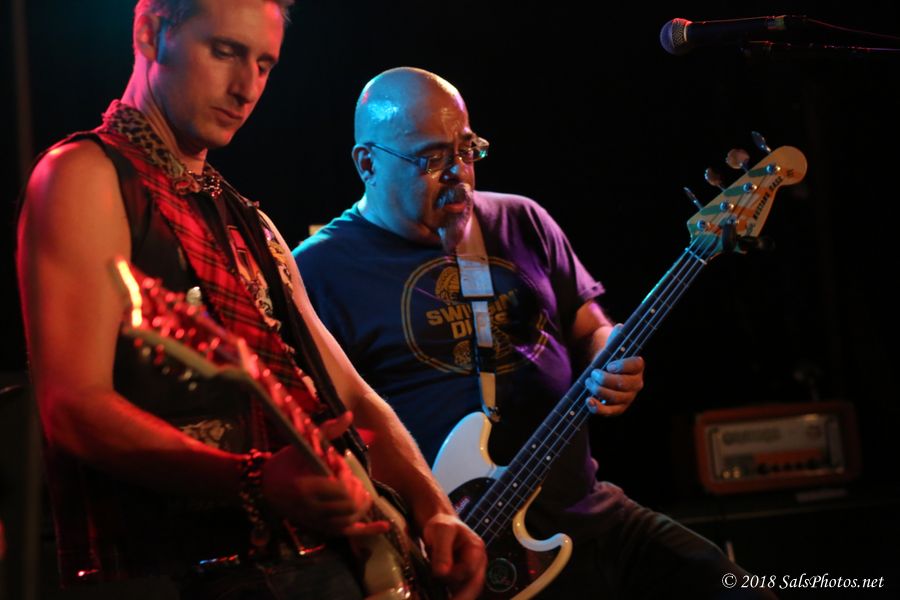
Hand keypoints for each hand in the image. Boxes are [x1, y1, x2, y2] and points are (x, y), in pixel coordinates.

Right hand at [260, 412, 389, 536]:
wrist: (264, 487)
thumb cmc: (285, 463)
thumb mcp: (304, 445)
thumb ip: (328, 431)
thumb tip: (349, 415)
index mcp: (306, 487)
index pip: (340, 488)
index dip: (348, 478)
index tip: (341, 468)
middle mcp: (311, 509)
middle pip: (348, 506)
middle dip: (356, 491)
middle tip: (353, 480)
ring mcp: (316, 521)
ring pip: (350, 520)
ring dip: (362, 507)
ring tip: (363, 494)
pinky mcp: (320, 528)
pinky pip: (346, 533)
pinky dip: (368, 531)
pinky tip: (385, 526)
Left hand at [422, 513, 485, 598]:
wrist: (440, 527)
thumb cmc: (442, 526)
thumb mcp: (441, 531)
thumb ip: (442, 551)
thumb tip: (442, 573)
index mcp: (476, 550)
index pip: (468, 569)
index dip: (454, 575)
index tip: (438, 576)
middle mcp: (477, 565)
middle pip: (473, 587)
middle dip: (460, 597)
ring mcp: (470, 574)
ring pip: (467, 593)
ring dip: (456, 598)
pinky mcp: (460, 581)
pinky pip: (458, 593)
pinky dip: (450, 597)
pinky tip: (438, 598)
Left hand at [584, 325, 644, 416]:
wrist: (603, 373)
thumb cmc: (608, 360)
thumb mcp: (611, 349)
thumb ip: (615, 339)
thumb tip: (620, 327)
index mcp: (637, 367)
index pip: (636, 365)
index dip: (623, 366)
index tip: (609, 365)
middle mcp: (636, 383)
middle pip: (623, 384)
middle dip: (605, 379)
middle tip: (593, 373)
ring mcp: (628, 398)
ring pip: (615, 398)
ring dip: (599, 390)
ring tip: (588, 382)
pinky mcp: (618, 409)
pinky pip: (610, 412)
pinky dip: (598, 408)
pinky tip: (588, 400)